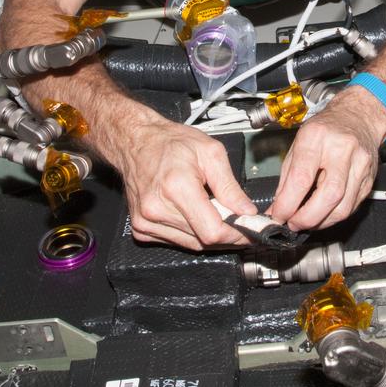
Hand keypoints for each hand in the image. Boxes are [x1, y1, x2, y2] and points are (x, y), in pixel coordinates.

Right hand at [107, 118, 257, 249]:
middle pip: (203, 241)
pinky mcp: (141, 229)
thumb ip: (230, 186)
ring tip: (213, 212)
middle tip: (237, 220)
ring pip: (191, 244)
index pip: (212, 230)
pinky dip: (191, 233)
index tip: (249, 230)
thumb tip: (246, 211)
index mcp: (176, 187)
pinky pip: (176, 241)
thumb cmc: (170, 142)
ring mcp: (146, 221)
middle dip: (226, 233)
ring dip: (208, 234)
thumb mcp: (210, 152)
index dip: (236, 234)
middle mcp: (157, 208)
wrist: (136, 142)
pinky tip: (192, 214)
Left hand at [268, 93, 385, 230]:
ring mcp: (360, 165)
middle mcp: (342, 149)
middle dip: (307, 218)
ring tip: (307, 221)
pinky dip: (334, 216)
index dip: (288, 204)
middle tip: (293, 224)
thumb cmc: (326, 129)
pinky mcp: (369, 179)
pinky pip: (352, 207)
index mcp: (317, 137)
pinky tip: (323, 214)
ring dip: (321, 222)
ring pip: (343, 207)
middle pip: (328, 195)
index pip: (302, 178)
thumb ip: (287, 178)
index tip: (278, 215)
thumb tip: (277, 208)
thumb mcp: (298, 144)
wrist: (358, 117)